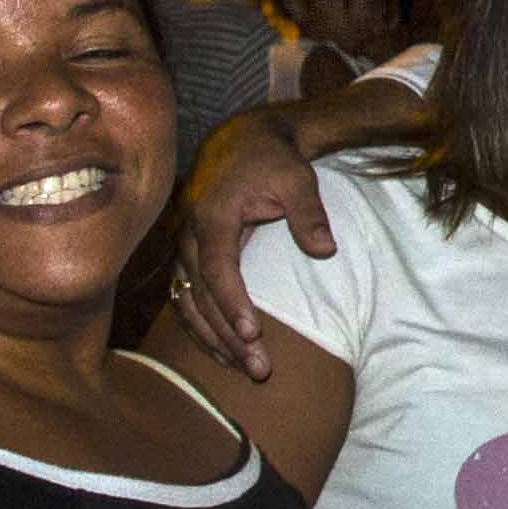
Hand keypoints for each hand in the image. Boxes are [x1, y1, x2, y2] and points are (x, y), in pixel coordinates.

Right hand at [173, 111, 331, 372]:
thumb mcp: (297, 179)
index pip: (217, 268)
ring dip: (213, 338)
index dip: (232, 304)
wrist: (242, 140)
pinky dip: (200, 327)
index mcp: (213, 214)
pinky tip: (222, 351)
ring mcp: (182, 246)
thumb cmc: (273, 161)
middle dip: (228, 335)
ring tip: (243, 368)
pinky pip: (185, 298)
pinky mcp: (185, 255)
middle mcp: (189, 233)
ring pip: (188, 302)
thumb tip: (324, 250)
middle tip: (259, 367)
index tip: (252, 333)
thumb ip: (309, 213)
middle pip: (201, 295)